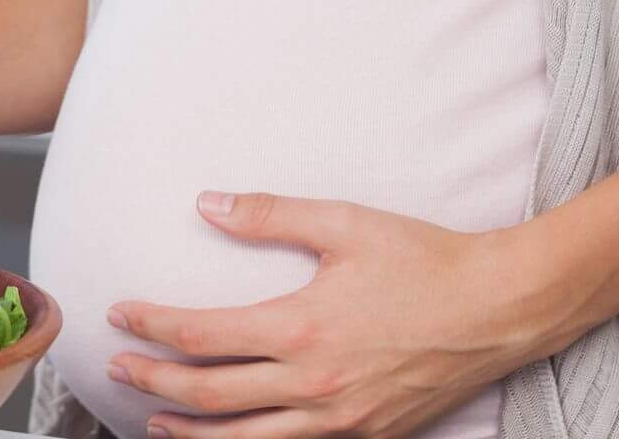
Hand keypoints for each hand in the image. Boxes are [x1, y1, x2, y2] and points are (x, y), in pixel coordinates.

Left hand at [107, 193, 542, 438]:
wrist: (502, 309)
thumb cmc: (426, 261)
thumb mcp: (344, 223)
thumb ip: (268, 214)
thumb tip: (205, 204)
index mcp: (301, 329)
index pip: (200, 335)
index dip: (151, 326)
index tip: (119, 314)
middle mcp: (314, 385)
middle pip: (210, 394)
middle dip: (153, 381)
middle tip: (117, 368)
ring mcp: (341, 420)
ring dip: (192, 432)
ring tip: (155, 421)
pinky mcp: (368, 437)